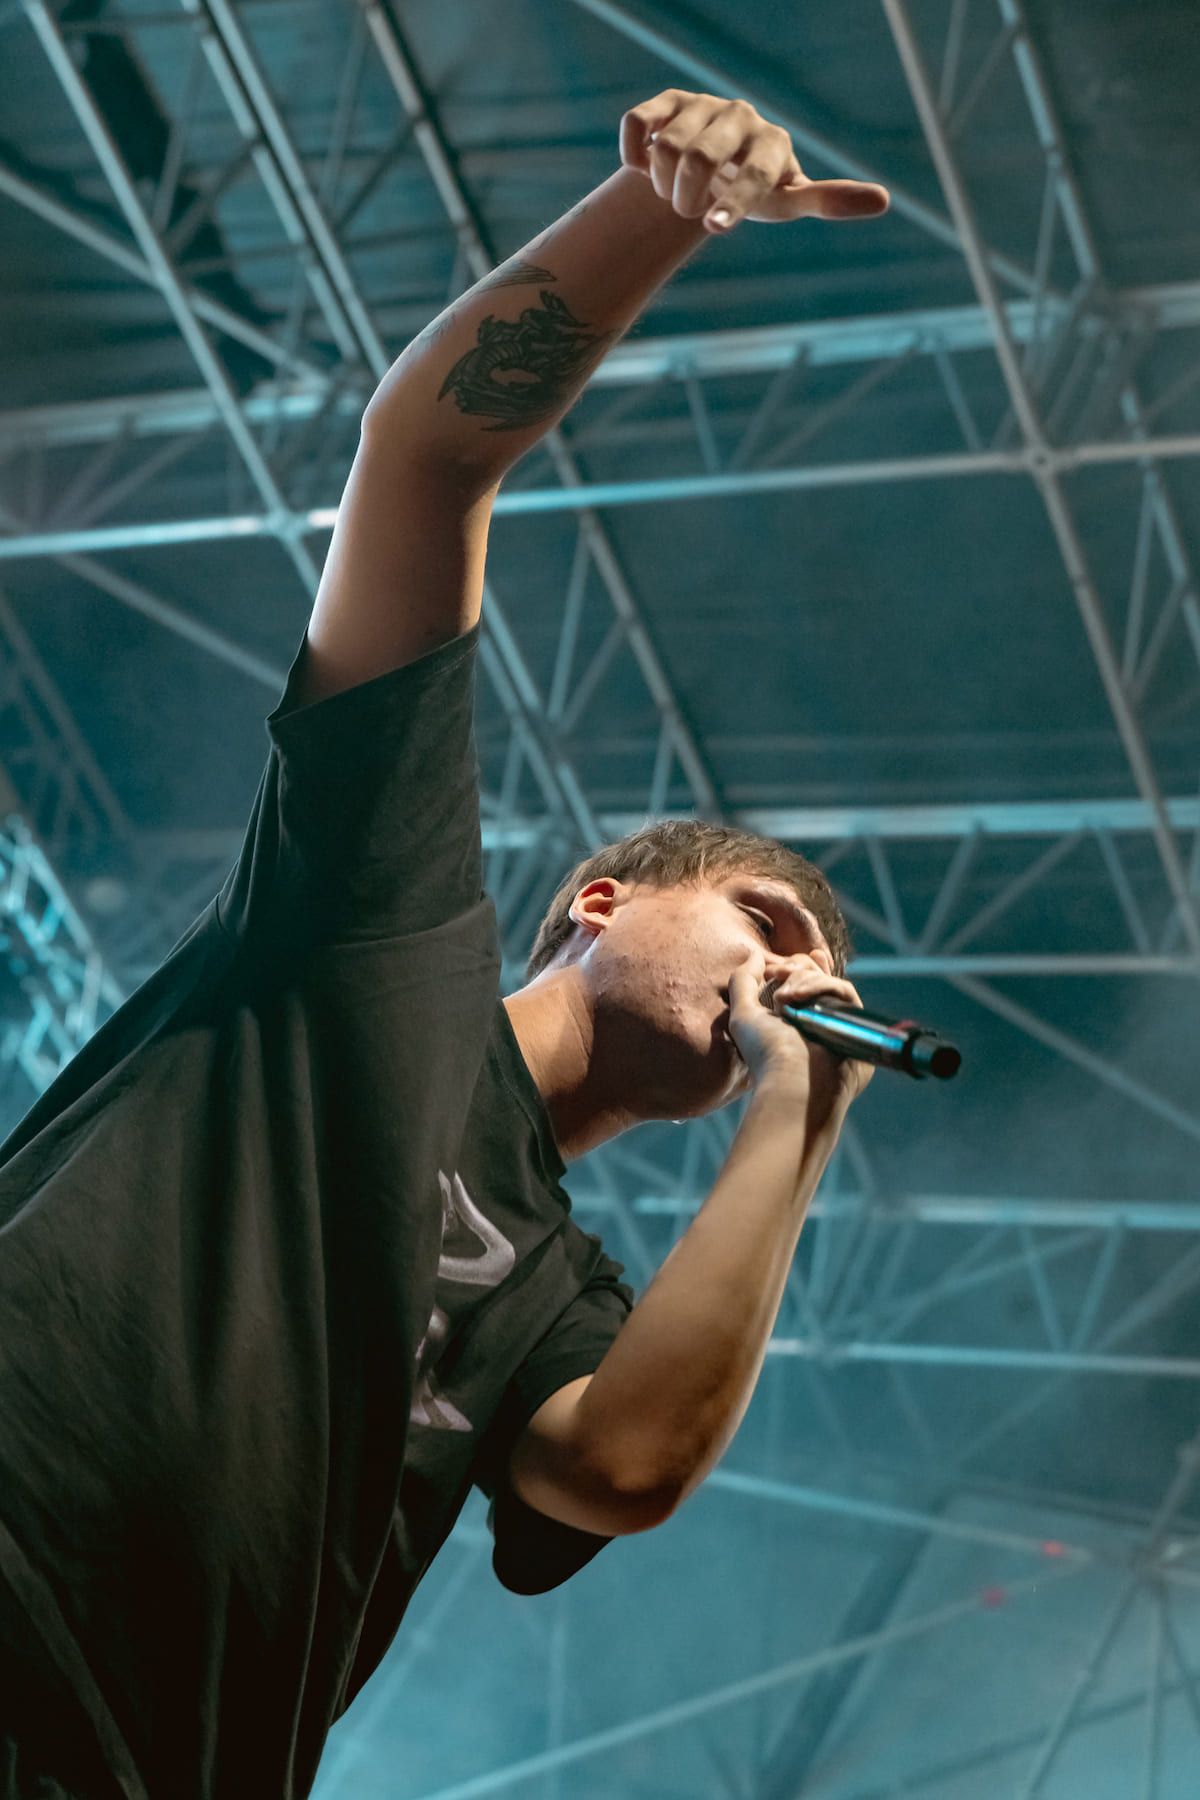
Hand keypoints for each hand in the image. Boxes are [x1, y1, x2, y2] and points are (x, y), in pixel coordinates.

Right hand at [620, 90, 889, 233]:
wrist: (709, 171)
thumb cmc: (755, 191)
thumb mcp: (786, 201)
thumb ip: (827, 200)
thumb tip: (884, 200)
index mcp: (773, 143)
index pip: (755, 174)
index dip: (732, 203)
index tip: (713, 229)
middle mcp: (740, 116)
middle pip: (698, 160)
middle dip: (685, 199)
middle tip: (690, 210)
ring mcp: (701, 106)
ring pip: (664, 149)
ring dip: (659, 186)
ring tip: (673, 190)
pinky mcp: (666, 102)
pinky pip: (638, 126)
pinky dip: (633, 158)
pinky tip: (643, 167)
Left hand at [727, 964, 873, 1125]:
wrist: (793, 1081)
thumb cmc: (766, 1055)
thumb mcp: (743, 1015)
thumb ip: (743, 981)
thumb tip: (754, 953)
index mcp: (794, 1018)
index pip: (802, 982)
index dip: (796, 966)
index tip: (778, 965)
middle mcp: (818, 1019)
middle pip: (816, 975)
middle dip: (795, 969)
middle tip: (777, 976)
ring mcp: (837, 1021)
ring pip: (829, 980)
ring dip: (804, 978)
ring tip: (784, 996)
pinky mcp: (855, 1023)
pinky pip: (845, 991)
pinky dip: (822, 985)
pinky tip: (799, 996)